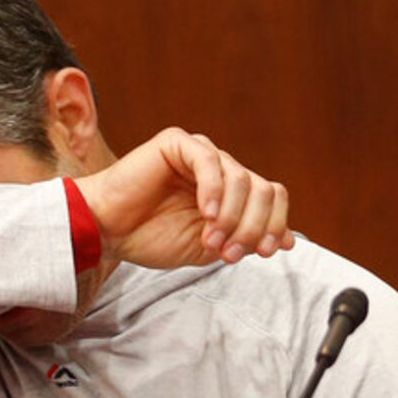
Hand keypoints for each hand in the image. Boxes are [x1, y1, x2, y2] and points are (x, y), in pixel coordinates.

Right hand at [78, 128, 293, 271]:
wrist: (107, 231)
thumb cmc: (151, 237)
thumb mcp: (209, 246)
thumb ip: (246, 238)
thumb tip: (289, 239)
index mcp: (231, 191)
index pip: (272, 196)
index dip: (276, 224)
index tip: (266, 253)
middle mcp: (221, 169)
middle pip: (262, 189)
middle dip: (254, 226)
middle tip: (231, 253)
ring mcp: (200, 153)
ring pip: (241, 179)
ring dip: (231, 217)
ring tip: (211, 241)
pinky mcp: (177, 143)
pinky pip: (209, 162)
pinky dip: (214, 192)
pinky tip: (206, 216)